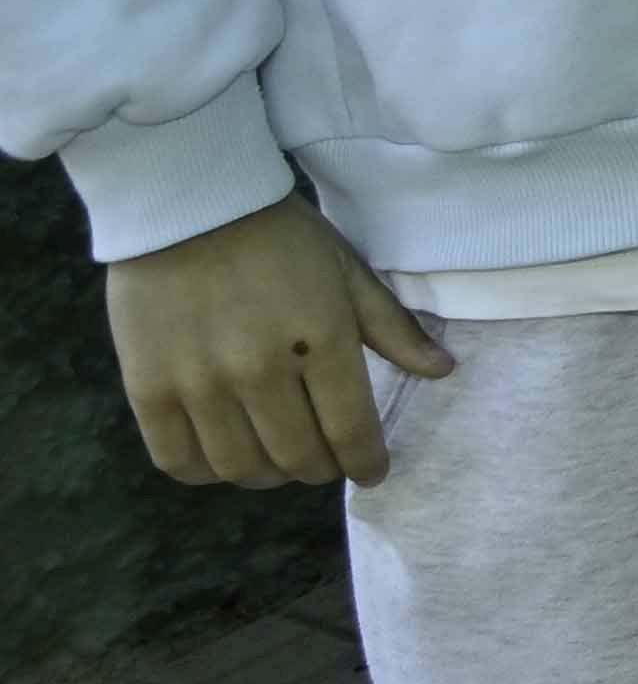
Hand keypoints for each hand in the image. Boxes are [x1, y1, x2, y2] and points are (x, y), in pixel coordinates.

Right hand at [105, 198, 442, 488]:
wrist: (187, 207)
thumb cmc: (279, 237)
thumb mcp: (348, 272)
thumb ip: (393, 329)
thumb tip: (443, 371)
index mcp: (321, 340)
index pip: (350, 431)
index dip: (366, 462)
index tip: (372, 471)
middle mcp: (260, 371)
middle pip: (297, 459)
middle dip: (321, 469)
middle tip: (325, 461)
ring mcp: (200, 385)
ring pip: (241, 468)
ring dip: (267, 476)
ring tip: (279, 462)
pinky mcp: (149, 389)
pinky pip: (179, 461)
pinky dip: (207, 473)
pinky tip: (225, 457)